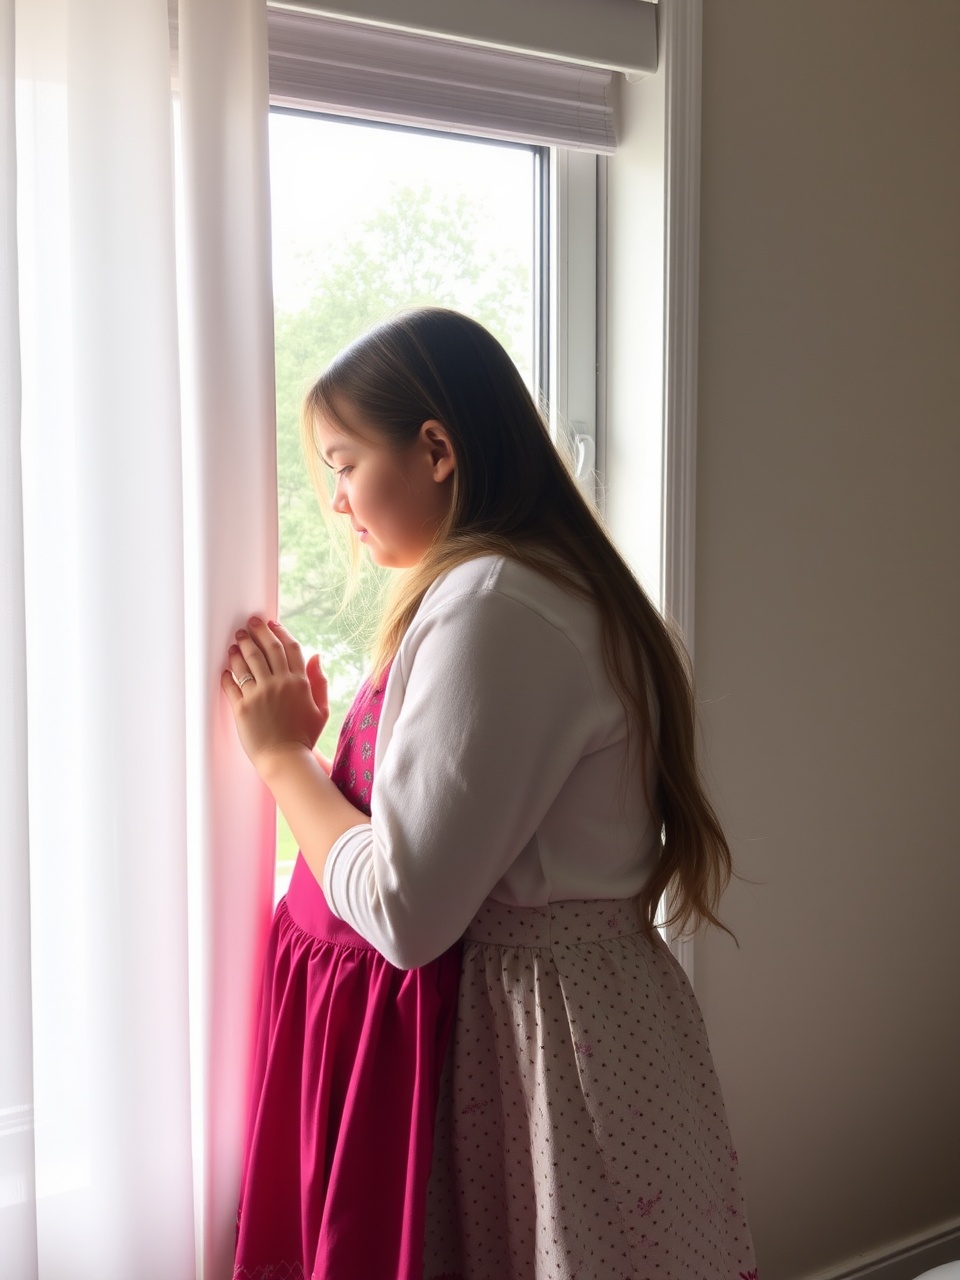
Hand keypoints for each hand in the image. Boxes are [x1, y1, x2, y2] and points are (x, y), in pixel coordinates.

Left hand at [221, 617, 328, 779]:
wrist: (285, 759)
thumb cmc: (304, 737)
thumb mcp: (321, 710)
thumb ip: (319, 682)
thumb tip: (316, 656)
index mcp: (299, 682)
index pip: (290, 647)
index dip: (280, 632)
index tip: (272, 624)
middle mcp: (279, 683)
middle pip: (268, 648)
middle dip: (258, 632)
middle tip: (250, 624)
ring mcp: (259, 694)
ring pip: (247, 661)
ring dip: (241, 647)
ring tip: (236, 641)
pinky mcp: (242, 707)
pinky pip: (231, 683)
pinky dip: (227, 673)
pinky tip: (226, 667)